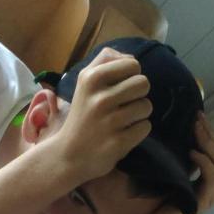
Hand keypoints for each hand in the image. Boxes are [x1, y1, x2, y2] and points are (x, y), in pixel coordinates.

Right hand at [52, 48, 151, 183]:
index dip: (132, 76)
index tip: (121, 88)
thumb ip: (105, 62)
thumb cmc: (81, 116)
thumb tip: (131, 58)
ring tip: (124, 121)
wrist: (67, 156)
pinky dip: (138, 132)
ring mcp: (109, 122)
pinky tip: (124, 135)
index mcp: (91, 78)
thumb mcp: (84, 83)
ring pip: (146, 106)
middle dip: (138, 95)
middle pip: (143, 83)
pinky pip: (145, 127)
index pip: (133, 64)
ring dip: (139, 114)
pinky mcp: (118, 142)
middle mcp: (100, 98)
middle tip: (125, 105)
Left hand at [130, 113, 213, 213]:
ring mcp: (212, 196)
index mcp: (210, 182)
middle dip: (210, 133)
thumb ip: (183, 161)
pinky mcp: (203, 202)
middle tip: (197, 118)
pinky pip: (211, 176)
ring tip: (194, 130)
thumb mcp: (173, 176)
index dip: (211, 132)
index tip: (197, 117)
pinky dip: (203, 161)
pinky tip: (192, 152)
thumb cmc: (158, 206)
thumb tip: (184, 134)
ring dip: (207, 142)